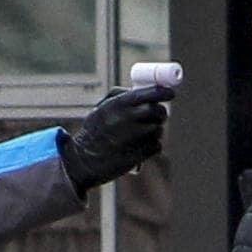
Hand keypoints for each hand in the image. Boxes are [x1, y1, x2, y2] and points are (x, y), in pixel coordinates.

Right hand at [60, 85, 175, 191]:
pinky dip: (153, 146)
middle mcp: (125, 120)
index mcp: (117, 105)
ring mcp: (131, 139)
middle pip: (156, 111)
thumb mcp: (100, 109)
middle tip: (157, 116)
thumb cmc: (93, 133)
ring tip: (143, 134)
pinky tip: (141, 146)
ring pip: (158, 130)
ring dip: (155, 131)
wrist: (81, 161)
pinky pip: (156, 146)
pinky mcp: (136, 156)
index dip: (163, 91)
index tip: (170, 93)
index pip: (148, 93)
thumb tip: (144, 90)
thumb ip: (120, 96)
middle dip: (160, 113)